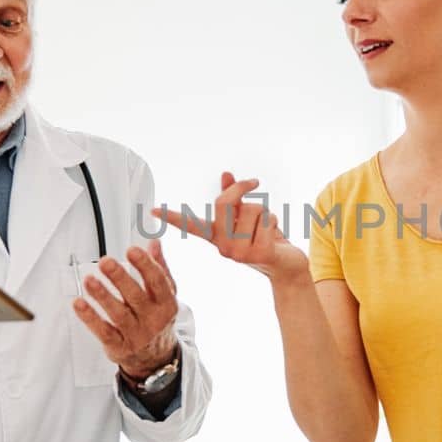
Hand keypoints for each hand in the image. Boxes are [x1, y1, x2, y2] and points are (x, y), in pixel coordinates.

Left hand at [71, 242, 179, 376]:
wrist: (156, 358)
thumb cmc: (157, 320)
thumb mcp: (165, 295)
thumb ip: (159, 268)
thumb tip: (154, 243)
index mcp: (167, 304)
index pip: (157, 282)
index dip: (145, 265)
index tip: (132, 250)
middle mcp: (153, 320)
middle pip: (136, 297)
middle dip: (120, 278)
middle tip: (106, 262)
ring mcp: (136, 335)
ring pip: (118, 314)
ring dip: (102, 296)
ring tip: (90, 280)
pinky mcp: (119, 346)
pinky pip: (103, 331)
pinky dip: (90, 317)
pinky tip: (79, 303)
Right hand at [154, 172, 307, 282]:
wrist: (288, 267)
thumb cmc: (267, 239)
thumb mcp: (249, 216)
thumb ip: (236, 197)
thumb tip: (226, 174)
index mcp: (217, 237)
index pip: (192, 225)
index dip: (173, 217)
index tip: (153, 211)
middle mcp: (224, 247)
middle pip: (225, 203)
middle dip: (242, 189)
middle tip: (254, 182)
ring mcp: (240, 254)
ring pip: (253, 209)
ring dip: (265, 212)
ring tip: (267, 229)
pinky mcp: (259, 254)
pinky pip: (268, 220)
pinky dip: (275, 222)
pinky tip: (275, 239)